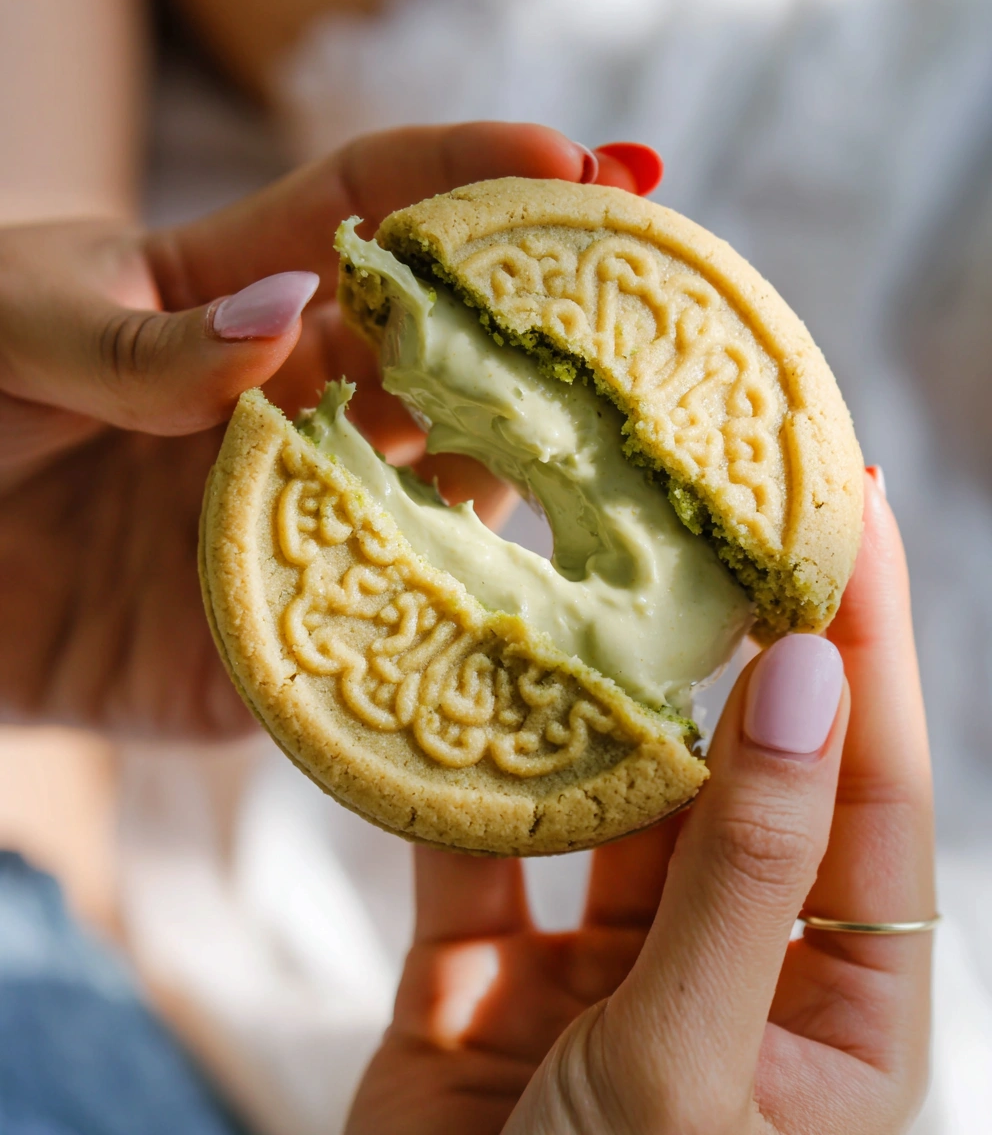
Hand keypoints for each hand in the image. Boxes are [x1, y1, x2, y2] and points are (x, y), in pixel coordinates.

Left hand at [0, 125, 646, 737]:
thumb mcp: (13, 332)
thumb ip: (142, 343)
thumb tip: (290, 323)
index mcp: (233, 300)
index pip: (373, 211)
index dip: (473, 178)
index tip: (581, 166)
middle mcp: (288, 409)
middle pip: (442, 364)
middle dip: (541, 340)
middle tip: (642, 335)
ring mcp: (288, 522)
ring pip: (436, 498)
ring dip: (517, 484)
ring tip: (611, 471)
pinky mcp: (263, 639)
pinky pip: (367, 630)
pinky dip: (440, 622)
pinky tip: (514, 613)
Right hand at [346, 472, 934, 1134]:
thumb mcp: (698, 1071)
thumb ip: (750, 872)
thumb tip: (807, 680)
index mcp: (834, 1009)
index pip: (868, 787)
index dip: (869, 647)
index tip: (853, 512)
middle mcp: (725, 967)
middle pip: (740, 771)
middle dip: (732, 639)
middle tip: (721, 497)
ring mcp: (599, 968)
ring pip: (606, 799)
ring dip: (589, 696)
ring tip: (589, 559)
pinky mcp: (482, 976)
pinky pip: (475, 848)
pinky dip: (455, 775)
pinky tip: (447, 679)